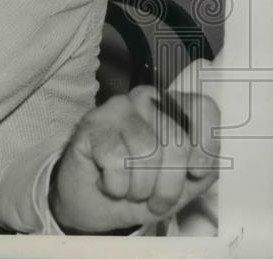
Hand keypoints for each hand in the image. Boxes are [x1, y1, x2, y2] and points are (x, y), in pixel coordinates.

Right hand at [50, 85, 219, 233]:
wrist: (96, 204)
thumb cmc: (141, 189)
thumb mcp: (183, 185)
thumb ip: (204, 169)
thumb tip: (211, 162)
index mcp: (175, 109)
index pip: (203, 108)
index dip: (205, 146)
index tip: (195, 172)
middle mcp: (148, 100)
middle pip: (176, 141)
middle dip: (169, 185)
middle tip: (157, 201)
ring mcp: (119, 107)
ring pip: (147, 150)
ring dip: (140, 187)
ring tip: (131, 192)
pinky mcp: (93, 122)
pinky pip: (115, 159)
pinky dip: (115, 185)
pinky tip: (108, 183)